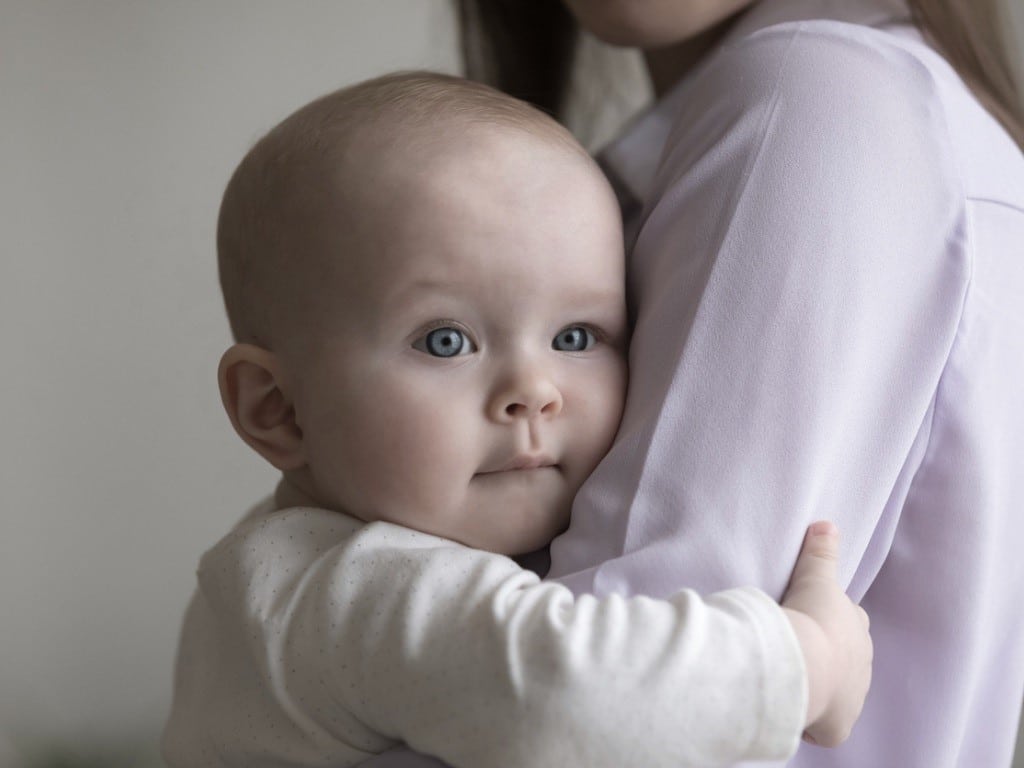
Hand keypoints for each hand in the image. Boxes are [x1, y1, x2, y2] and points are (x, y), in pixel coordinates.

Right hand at [781, 522, 871, 747]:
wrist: (807, 662)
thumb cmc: (811, 618)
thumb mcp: (815, 578)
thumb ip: (820, 552)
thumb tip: (826, 524)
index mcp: (857, 630)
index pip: (849, 624)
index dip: (830, 623)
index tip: (811, 622)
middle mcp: (862, 666)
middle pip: (847, 660)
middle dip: (829, 657)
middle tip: (799, 653)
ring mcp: (852, 698)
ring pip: (838, 693)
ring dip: (821, 688)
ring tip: (794, 682)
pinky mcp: (838, 727)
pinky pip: (826, 727)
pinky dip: (813, 723)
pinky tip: (794, 714)